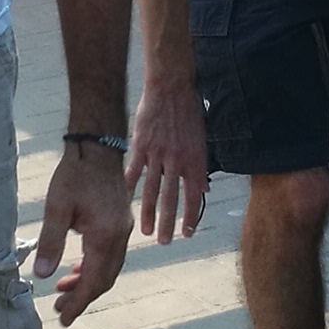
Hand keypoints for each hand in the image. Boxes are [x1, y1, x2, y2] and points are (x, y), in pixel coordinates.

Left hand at [33, 141, 132, 324]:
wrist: (98, 147)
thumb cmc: (76, 174)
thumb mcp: (57, 207)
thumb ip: (50, 242)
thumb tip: (41, 275)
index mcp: (105, 237)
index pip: (93, 281)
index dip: (79, 302)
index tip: (64, 318)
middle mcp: (119, 237)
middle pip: (104, 279)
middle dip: (83, 297)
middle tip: (60, 309)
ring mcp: (122, 230)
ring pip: (109, 268)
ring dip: (88, 282)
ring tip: (63, 290)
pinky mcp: (120, 222)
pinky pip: (110, 255)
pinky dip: (94, 267)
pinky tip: (77, 268)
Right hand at [126, 75, 211, 243]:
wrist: (171, 86)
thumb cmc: (188, 110)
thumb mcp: (201, 138)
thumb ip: (200, 166)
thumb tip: (204, 189)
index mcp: (194, 159)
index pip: (193, 195)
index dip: (190, 217)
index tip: (187, 233)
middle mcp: (176, 160)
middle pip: (172, 199)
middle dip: (168, 223)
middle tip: (165, 242)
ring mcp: (157, 154)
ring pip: (152, 190)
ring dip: (148, 213)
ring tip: (146, 230)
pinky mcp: (141, 146)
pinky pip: (133, 172)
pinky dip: (129, 189)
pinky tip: (124, 203)